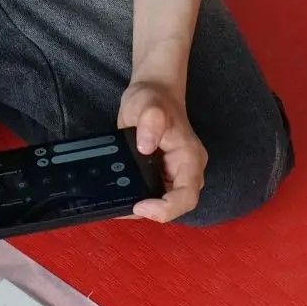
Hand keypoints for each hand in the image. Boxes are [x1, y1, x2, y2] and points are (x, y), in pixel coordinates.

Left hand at [117, 79, 206, 222]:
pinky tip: (117, 196)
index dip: (167, 208)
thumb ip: (151, 120)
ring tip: (116, 203)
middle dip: (151, 212)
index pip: (187, 196)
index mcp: (190, 159)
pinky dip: (135, 198)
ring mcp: (173, 175)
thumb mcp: (148, 103)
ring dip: (141, 208)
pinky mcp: (159, 176)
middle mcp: (185, 172)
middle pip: (175, 206)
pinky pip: (151, 194)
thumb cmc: (153, 98)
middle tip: (122, 207)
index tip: (141, 205)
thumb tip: (146, 146)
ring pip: (162, 204)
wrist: (152, 94)